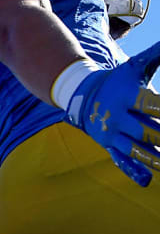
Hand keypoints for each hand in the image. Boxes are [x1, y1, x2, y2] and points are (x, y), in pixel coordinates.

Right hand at [66, 44, 159, 186]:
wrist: (82, 95)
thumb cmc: (118, 78)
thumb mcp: (136, 65)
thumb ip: (158, 53)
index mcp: (127, 96)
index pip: (151, 104)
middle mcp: (117, 117)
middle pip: (146, 130)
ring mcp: (112, 134)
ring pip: (137, 149)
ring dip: (155, 157)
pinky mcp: (109, 146)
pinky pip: (122, 161)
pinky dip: (134, 171)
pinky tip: (147, 181)